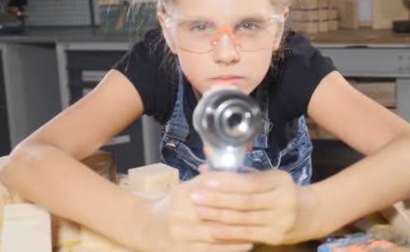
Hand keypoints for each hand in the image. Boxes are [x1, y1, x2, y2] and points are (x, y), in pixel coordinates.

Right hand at [132, 176, 253, 251]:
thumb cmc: (174, 204)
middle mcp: (180, 213)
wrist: (146, 227)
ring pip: (216, 235)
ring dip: (239, 234)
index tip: (254, 191)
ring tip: (258, 231)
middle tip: (262, 214)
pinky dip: (230, 249)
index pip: (212, 189)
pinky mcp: (182, 251)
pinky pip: (210, 251)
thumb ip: (210, 179)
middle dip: (240, 214)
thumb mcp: (187, 187)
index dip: (234, 190)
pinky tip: (246, 245)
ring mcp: (181, 234)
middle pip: (216, 213)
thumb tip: (235, 166)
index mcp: (184, 193)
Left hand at [192, 167, 320, 245]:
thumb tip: (208, 166)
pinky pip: (248, 235)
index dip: (228, 183)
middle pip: (245, 202)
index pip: (250, 182)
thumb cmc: (283, 191)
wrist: (311, 214)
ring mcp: (280, 221)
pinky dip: (229, 233)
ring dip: (219, 216)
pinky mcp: (276, 237)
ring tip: (199, 211)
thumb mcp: (270, 177)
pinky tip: (213, 229)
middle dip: (218, 199)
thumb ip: (242, 174)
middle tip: (196, 197)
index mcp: (280, 181)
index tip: (207, 180)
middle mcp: (282, 201)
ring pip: (244, 219)